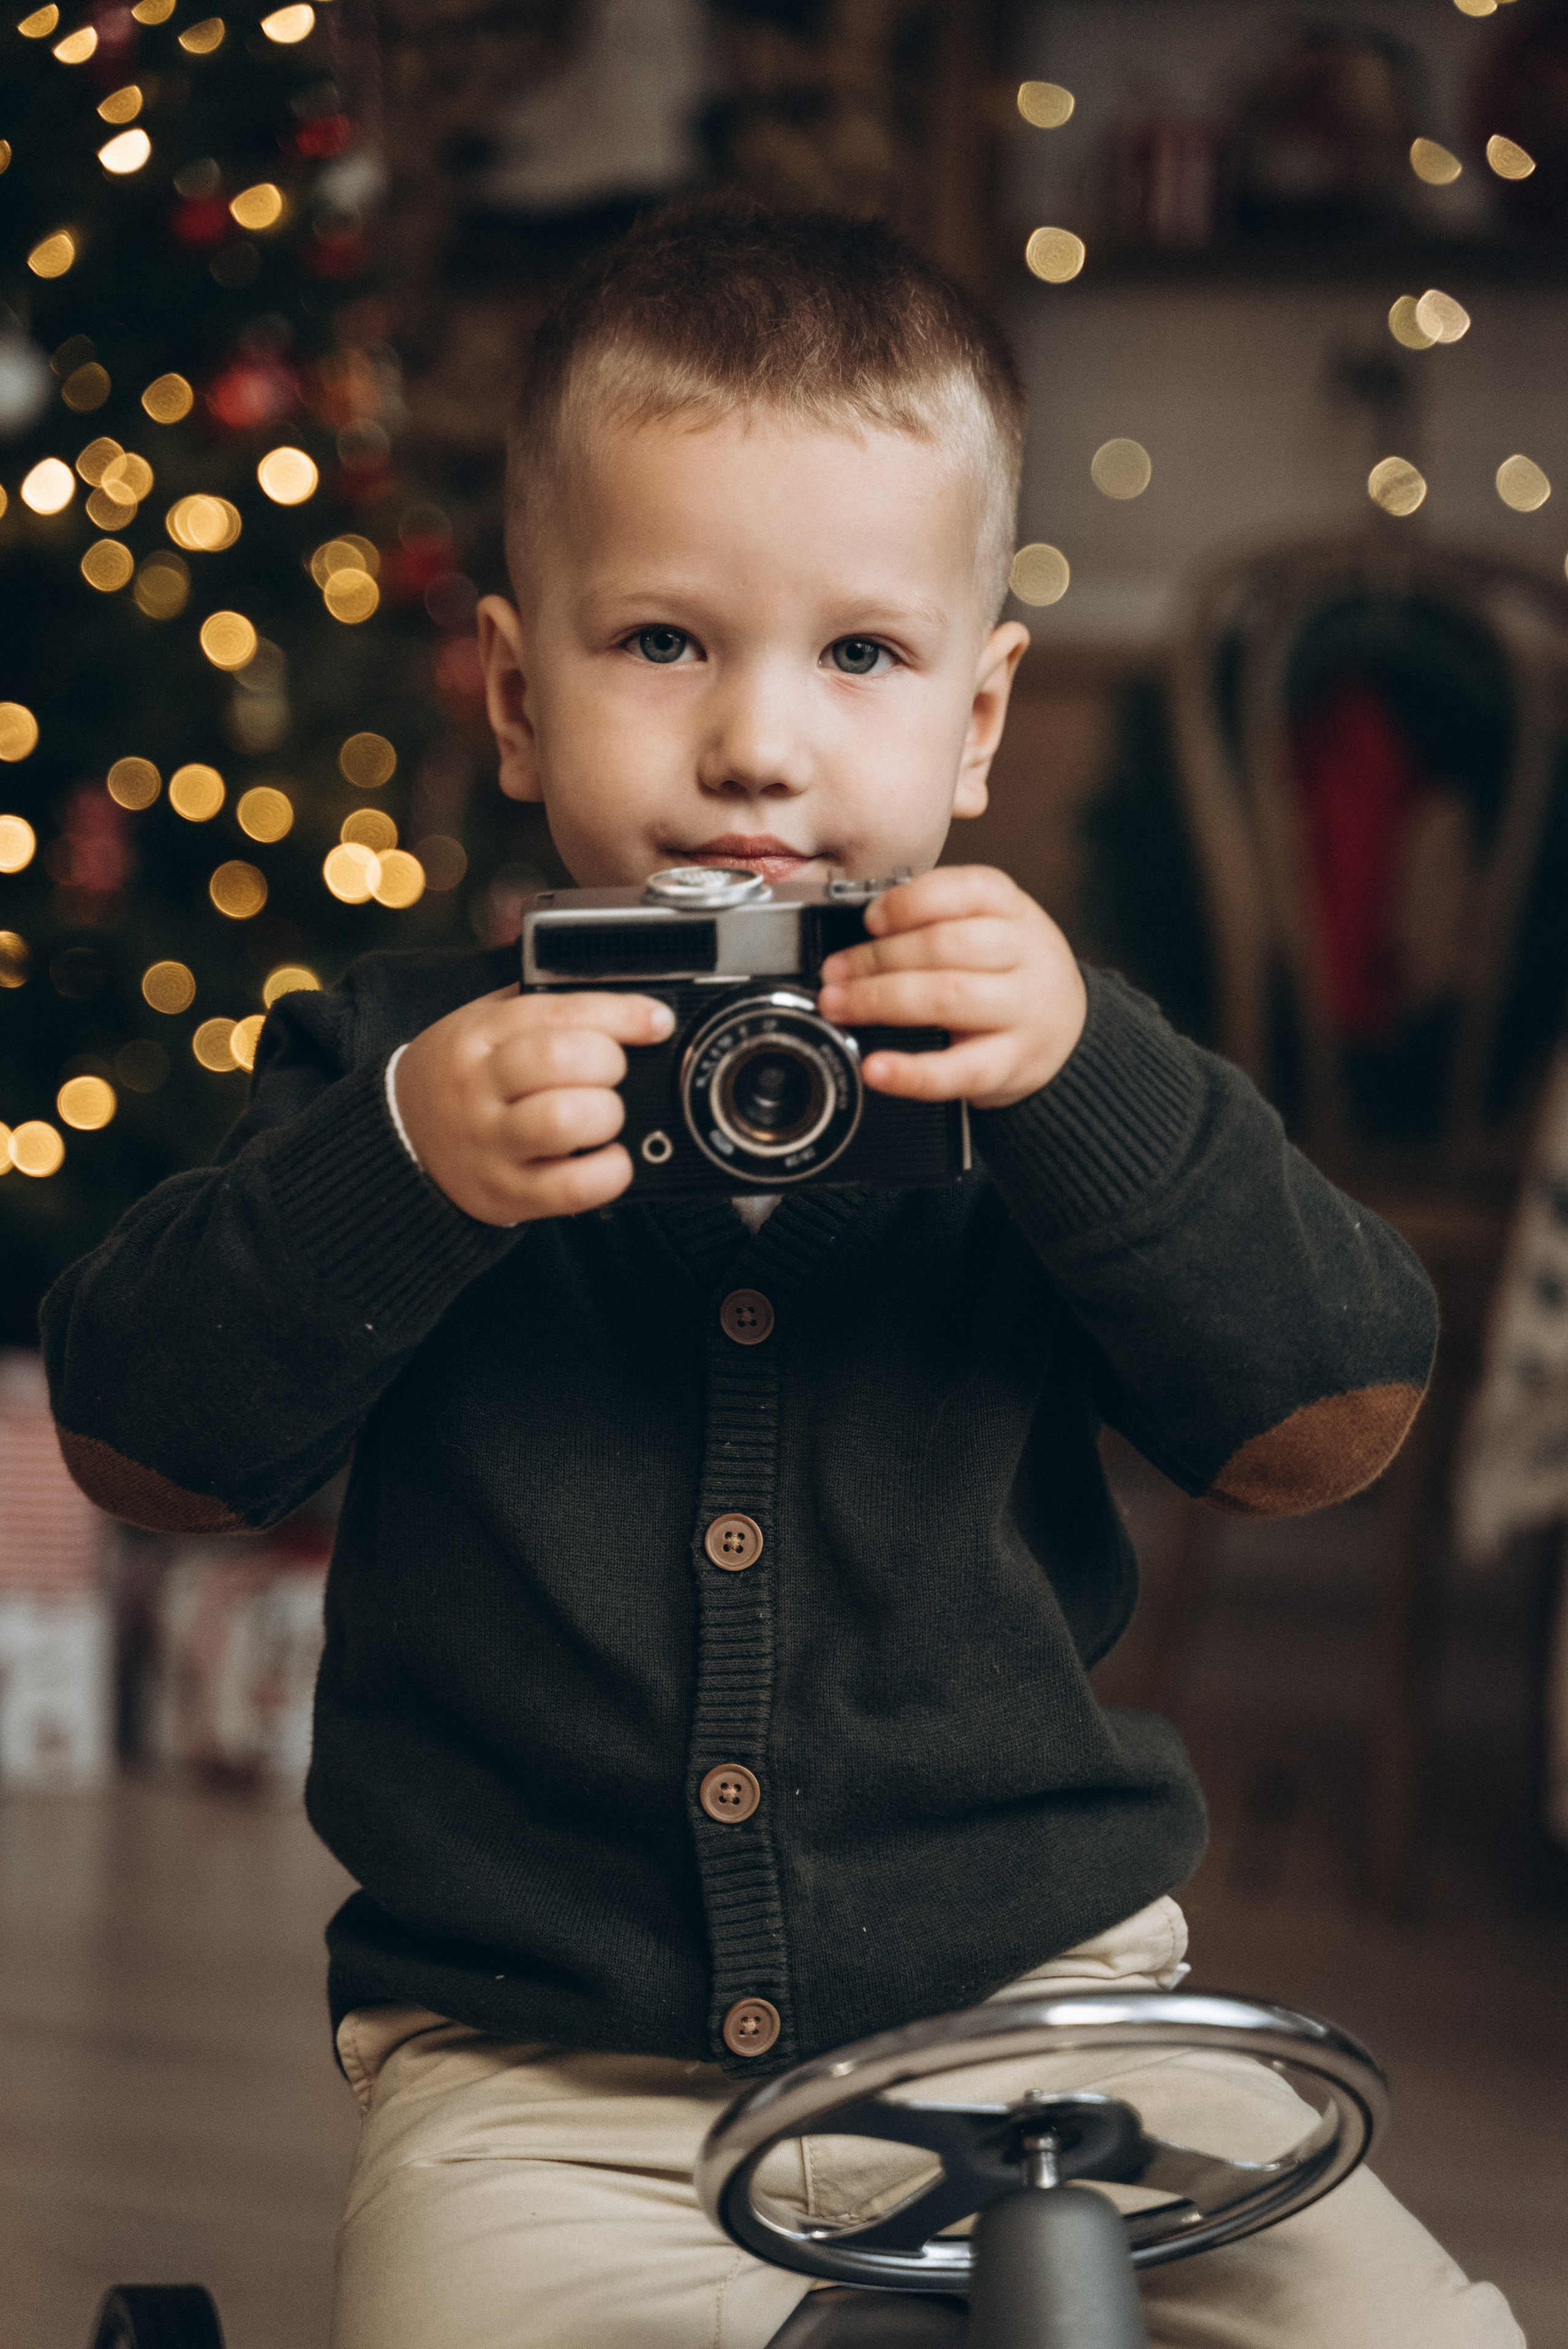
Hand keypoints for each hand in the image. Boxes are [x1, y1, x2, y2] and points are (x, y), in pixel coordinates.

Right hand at [394, 986, 673, 1224]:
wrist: (401, 1135)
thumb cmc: (464, 1074)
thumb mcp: (487, 1023)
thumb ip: (546, 1008)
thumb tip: (629, 1001)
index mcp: (481, 1034)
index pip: (559, 1012)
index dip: (621, 1014)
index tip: (656, 1021)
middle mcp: (480, 1086)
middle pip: (561, 1059)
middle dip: (610, 1063)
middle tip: (613, 1074)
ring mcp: (491, 1142)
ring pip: (565, 1120)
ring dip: (607, 1114)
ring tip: (606, 1114)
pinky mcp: (505, 1193)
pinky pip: (571, 1187)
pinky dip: (609, 1173)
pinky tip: (611, 1159)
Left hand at [816, 866, 1086, 1111]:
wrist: (1068, 1033)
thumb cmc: (1010, 974)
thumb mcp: (991, 928)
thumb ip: (936, 921)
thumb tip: (857, 937)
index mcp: (1014, 910)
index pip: (966, 890)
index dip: (909, 902)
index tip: (869, 920)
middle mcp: (1025, 955)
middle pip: (945, 945)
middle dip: (877, 958)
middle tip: (835, 972)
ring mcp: (1023, 1011)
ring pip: (947, 996)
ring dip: (880, 1000)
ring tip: (840, 1005)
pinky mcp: (1012, 1063)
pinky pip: (959, 1069)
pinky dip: (911, 1071)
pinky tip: (877, 1069)